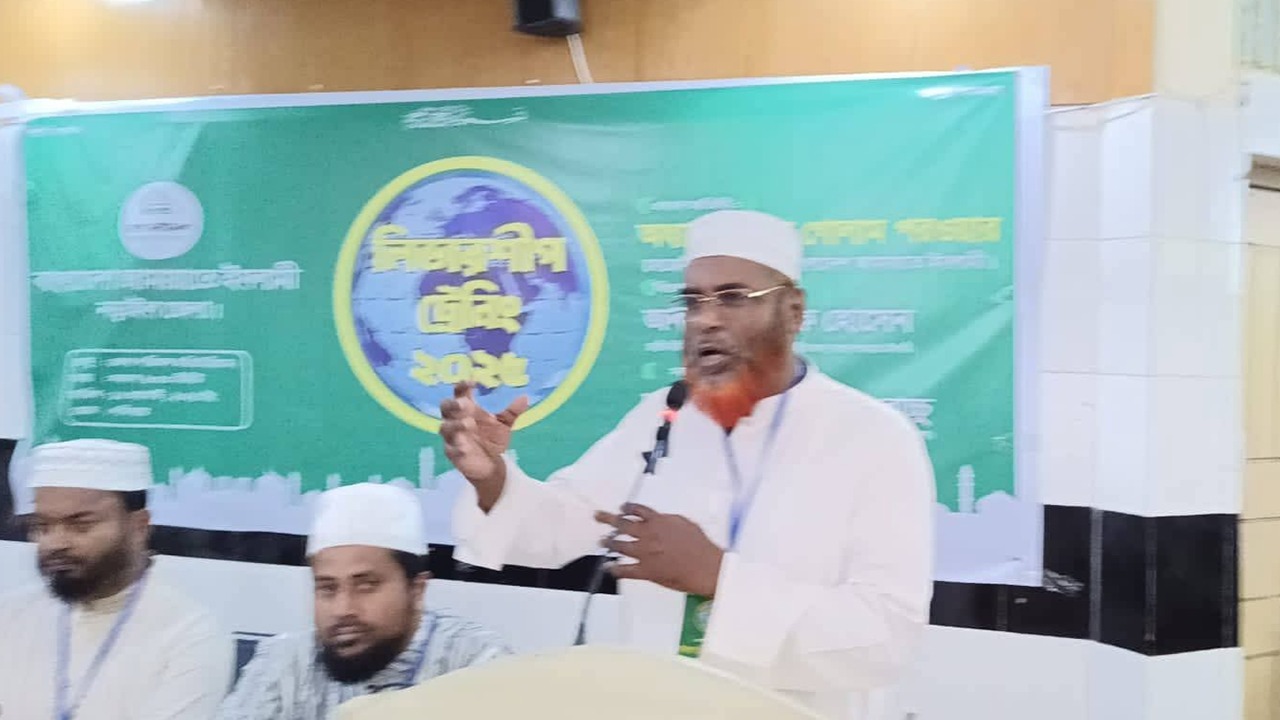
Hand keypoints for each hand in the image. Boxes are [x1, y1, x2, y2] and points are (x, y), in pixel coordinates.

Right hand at [440, 383, 528, 506]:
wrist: (491, 464)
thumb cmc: (492, 438)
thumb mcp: (504, 424)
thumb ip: (512, 411)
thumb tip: (525, 397)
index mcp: (467, 409)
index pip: (460, 393)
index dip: (463, 386)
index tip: (472, 382)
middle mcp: (456, 420)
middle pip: (446, 407)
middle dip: (453, 404)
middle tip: (464, 404)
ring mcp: (453, 437)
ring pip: (445, 428)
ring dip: (456, 425)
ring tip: (469, 423)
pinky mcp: (453, 453)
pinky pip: (451, 450)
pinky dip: (457, 448)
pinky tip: (465, 448)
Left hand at [595, 503, 724, 596]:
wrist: (705, 566)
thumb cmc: (700, 544)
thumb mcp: (684, 523)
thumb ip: (668, 521)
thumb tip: (660, 520)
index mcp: (658, 521)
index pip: (638, 510)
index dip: (628, 508)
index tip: (622, 508)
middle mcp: (648, 535)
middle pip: (623, 524)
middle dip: (608, 519)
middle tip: (598, 516)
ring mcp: (644, 553)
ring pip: (620, 545)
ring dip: (609, 542)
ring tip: (602, 541)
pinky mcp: (645, 571)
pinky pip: (625, 570)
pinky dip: (615, 568)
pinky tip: (608, 567)